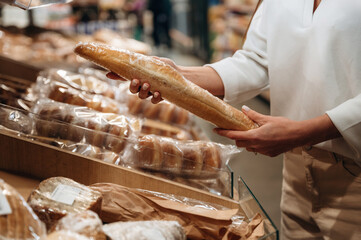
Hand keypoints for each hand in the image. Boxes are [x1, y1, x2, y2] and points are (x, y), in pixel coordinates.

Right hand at [106, 57, 177, 103]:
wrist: (181, 75)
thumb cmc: (166, 67)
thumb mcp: (154, 61)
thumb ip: (144, 61)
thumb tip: (132, 56)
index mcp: (139, 76)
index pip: (125, 77)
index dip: (116, 76)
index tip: (108, 74)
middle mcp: (143, 86)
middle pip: (132, 90)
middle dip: (132, 86)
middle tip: (136, 81)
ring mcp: (150, 93)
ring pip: (141, 96)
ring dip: (142, 91)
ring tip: (147, 85)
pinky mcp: (159, 98)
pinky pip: (153, 101)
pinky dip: (154, 98)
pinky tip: (158, 93)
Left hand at [214, 106, 340, 156]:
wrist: (299, 135)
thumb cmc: (285, 126)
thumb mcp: (267, 118)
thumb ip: (253, 115)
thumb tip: (243, 109)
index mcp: (255, 136)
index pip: (234, 136)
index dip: (223, 133)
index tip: (216, 130)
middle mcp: (257, 146)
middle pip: (239, 143)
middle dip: (236, 137)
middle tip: (237, 129)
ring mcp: (263, 152)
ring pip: (248, 147)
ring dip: (247, 141)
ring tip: (252, 132)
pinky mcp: (269, 154)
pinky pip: (257, 150)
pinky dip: (256, 144)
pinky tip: (262, 138)